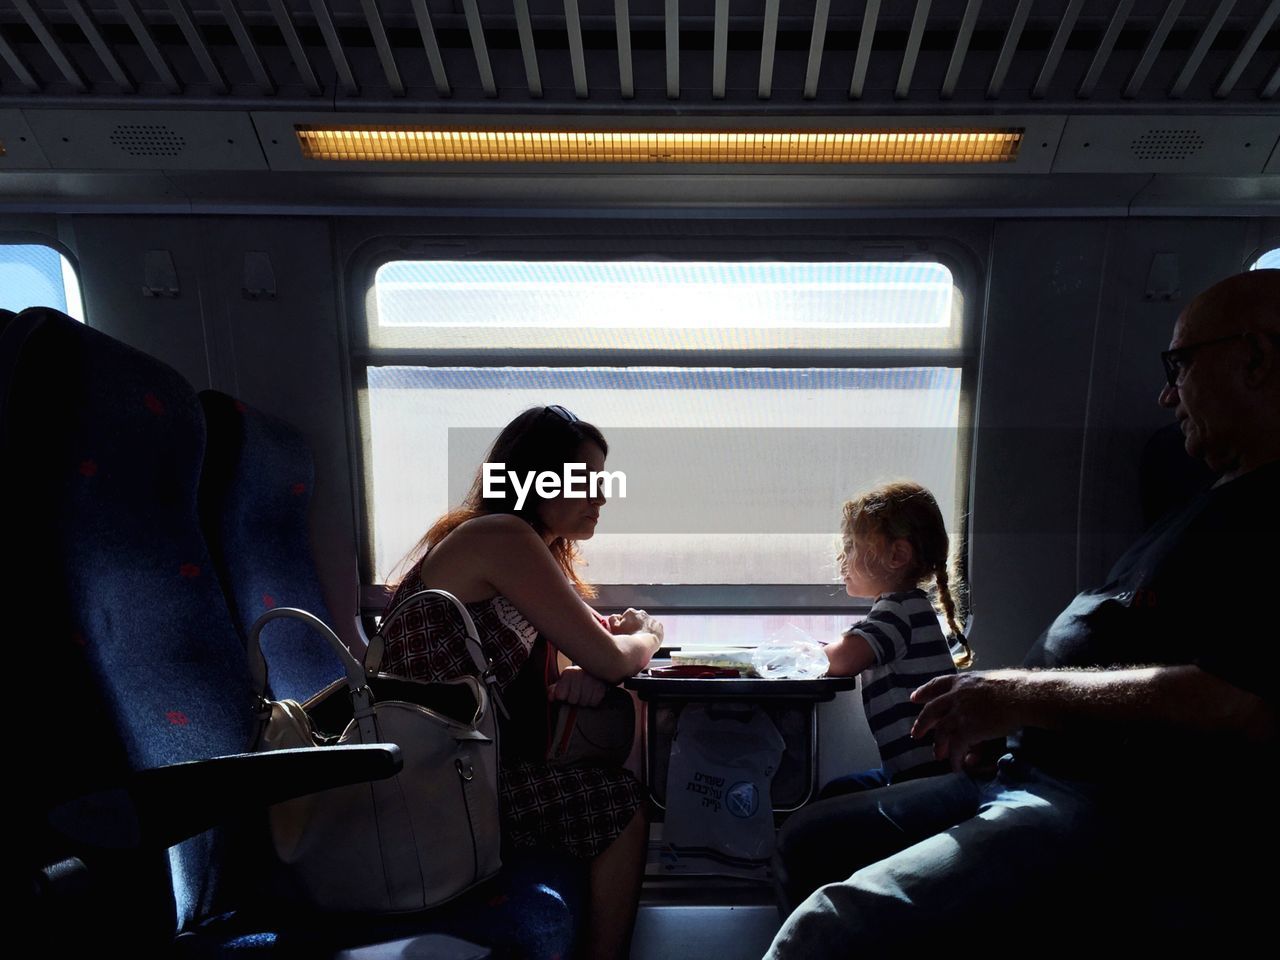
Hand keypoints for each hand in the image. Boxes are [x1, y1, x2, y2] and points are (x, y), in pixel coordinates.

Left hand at [549, 665, 609, 706]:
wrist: (595, 671)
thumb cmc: (576, 680)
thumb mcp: (563, 682)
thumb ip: (554, 690)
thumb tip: (551, 697)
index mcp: (568, 673)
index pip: (560, 695)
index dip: (563, 697)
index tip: (566, 693)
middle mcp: (580, 675)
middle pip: (573, 700)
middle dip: (574, 700)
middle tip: (577, 693)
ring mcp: (591, 681)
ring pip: (583, 703)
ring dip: (583, 701)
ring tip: (585, 694)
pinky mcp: (601, 688)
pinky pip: (593, 703)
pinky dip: (592, 702)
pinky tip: (592, 694)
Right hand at [609, 608, 663, 645]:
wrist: (643, 646)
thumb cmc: (627, 638)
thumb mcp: (613, 628)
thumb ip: (612, 619)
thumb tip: (616, 616)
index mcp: (630, 612)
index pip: (625, 617)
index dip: (624, 625)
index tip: (624, 632)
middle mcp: (641, 613)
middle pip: (636, 620)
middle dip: (634, 626)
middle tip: (631, 637)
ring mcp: (651, 619)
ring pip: (645, 624)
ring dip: (643, 629)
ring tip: (639, 640)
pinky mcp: (659, 626)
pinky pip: (654, 629)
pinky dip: (651, 633)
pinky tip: (647, 639)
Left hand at [910, 671, 1030, 772]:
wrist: (1023, 696)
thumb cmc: (1014, 687)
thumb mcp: (988, 680)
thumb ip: (976, 690)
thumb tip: (977, 702)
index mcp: (962, 681)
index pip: (936, 684)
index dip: (924, 692)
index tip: (914, 699)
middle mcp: (956, 696)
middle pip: (931, 710)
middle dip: (922, 723)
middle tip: (915, 734)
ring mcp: (960, 712)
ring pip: (941, 731)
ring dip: (938, 745)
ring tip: (938, 755)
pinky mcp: (968, 729)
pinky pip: (956, 747)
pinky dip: (954, 759)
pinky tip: (956, 766)